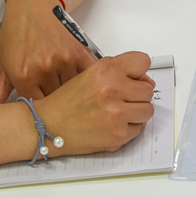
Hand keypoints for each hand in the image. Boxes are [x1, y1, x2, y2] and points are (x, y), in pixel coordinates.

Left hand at [0, 0, 95, 102]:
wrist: (33, 4)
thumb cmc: (18, 32)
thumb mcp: (3, 65)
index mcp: (22, 76)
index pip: (37, 110)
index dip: (41, 113)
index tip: (44, 112)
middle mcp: (43, 69)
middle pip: (56, 103)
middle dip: (57, 104)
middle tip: (58, 103)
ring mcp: (63, 61)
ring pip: (73, 92)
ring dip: (73, 94)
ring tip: (70, 93)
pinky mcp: (78, 52)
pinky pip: (88, 76)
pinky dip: (88, 81)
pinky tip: (85, 83)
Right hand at [33, 52, 155, 155]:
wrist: (48, 125)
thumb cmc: (66, 102)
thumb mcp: (90, 74)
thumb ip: (118, 72)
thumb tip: (146, 80)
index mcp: (105, 70)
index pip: (143, 62)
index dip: (139, 71)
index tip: (135, 77)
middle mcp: (112, 89)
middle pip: (147, 90)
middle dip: (137, 95)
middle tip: (121, 99)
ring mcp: (116, 113)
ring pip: (147, 110)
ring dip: (136, 112)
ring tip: (118, 112)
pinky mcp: (118, 134)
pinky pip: (138, 129)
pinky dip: (128, 128)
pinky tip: (111, 124)